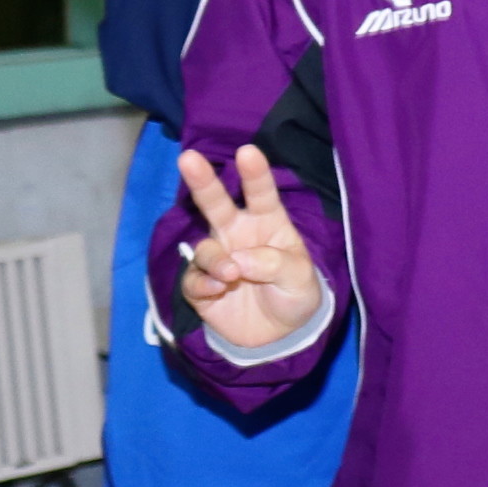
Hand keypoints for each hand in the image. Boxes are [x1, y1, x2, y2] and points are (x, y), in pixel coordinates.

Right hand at [175, 144, 321, 350]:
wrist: (281, 335)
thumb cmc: (295, 293)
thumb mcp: (299, 278)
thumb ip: (274, 263)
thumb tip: (236, 260)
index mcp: (268, 224)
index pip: (261, 194)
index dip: (254, 173)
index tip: (248, 151)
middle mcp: (239, 235)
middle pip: (217, 204)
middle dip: (202, 181)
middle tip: (188, 159)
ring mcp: (218, 259)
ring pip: (204, 248)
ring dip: (215, 260)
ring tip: (232, 276)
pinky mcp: (202, 286)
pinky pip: (193, 279)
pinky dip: (203, 284)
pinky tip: (218, 291)